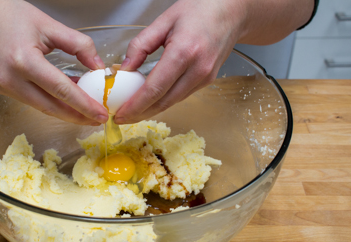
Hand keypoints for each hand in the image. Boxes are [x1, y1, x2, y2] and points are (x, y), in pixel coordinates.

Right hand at [0, 0, 107, 124]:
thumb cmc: (9, 14)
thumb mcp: (49, 24)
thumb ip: (78, 44)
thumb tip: (98, 66)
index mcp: (23, 60)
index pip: (61, 89)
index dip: (84, 105)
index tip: (101, 114)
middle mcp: (11, 79)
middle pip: (51, 107)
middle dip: (77, 116)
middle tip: (98, 119)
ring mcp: (3, 87)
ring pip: (42, 107)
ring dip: (65, 111)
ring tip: (86, 111)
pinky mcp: (1, 89)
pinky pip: (32, 100)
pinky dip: (51, 101)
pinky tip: (66, 99)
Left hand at [115, 0, 242, 123]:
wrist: (232, 11)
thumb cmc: (200, 9)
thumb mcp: (164, 20)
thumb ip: (141, 45)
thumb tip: (125, 68)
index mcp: (184, 52)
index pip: (154, 88)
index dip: (135, 105)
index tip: (120, 114)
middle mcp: (197, 69)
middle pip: (163, 102)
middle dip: (139, 114)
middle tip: (120, 119)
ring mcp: (205, 77)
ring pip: (172, 102)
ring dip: (150, 111)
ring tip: (131, 113)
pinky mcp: (207, 81)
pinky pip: (181, 96)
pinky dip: (163, 101)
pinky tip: (150, 102)